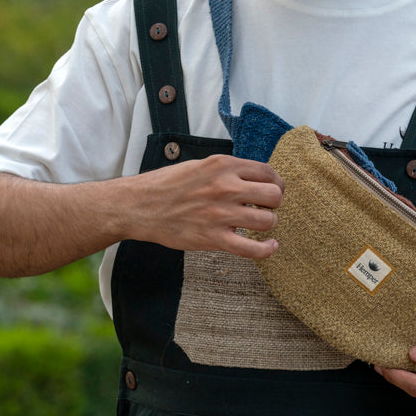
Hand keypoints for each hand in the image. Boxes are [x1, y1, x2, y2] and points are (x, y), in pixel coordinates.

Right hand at [131, 154, 284, 259]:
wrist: (139, 206)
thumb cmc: (167, 185)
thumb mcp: (200, 165)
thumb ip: (227, 171)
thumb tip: (253, 179)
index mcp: (223, 166)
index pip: (268, 172)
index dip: (276, 183)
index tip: (272, 190)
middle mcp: (225, 187)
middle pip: (274, 196)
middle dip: (274, 203)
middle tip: (265, 207)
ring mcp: (220, 214)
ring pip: (268, 221)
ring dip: (268, 224)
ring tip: (259, 225)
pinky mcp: (213, 238)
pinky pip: (253, 249)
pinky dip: (267, 249)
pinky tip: (269, 245)